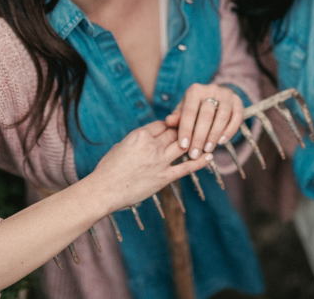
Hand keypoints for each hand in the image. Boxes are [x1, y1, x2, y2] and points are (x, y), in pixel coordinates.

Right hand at [90, 120, 211, 211]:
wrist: (104, 190)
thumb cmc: (108, 168)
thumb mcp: (121, 145)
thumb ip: (137, 139)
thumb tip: (147, 138)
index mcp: (140, 135)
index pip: (162, 124)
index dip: (169, 125)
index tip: (174, 127)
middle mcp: (152, 146)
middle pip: (175, 132)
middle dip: (184, 131)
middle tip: (193, 130)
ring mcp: (159, 162)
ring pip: (184, 145)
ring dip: (194, 141)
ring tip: (204, 139)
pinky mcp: (164, 178)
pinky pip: (186, 168)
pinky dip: (200, 161)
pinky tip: (209, 156)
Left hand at [165, 83, 243, 158]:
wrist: (216, 95)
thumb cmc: (196, 106)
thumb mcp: (184, 108)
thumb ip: (177, 116)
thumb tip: (169, 121)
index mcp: (195, 90)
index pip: (189, 111)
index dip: (186, 129)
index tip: (183, 146)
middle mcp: (212, 89)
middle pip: (206, 115)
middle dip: (200, 137)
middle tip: (195, 153)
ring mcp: (227, 95)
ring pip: (222, 117)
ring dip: (214, 135)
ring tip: (207, 149)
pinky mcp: (238, 102)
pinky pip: (236, 118)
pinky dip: (229, 131)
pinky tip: (221, 141)